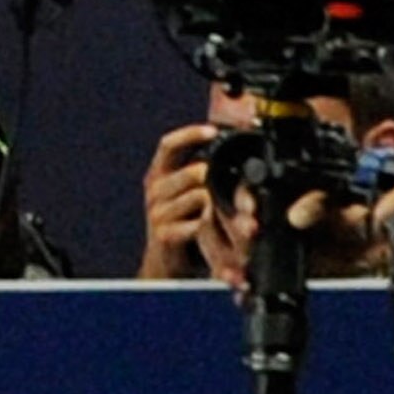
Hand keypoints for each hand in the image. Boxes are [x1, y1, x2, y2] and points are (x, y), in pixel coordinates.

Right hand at [137, 124, 230, 278]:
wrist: (164, 262)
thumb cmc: (181, 222)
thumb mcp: (184, 191)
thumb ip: (199, 169)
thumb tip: (226, 144)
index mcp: (158, 173)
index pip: (169, 145)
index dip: (190, 134)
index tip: (213, 131)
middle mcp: (154, 190)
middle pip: (192, 172)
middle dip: (218, 176)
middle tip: (239, 182)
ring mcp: (157, 213)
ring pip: (201, 197)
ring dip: (221, 204)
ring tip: (235, 210)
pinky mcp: (164, 234)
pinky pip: (198, 222)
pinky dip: (213, 224)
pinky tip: (219, 227)